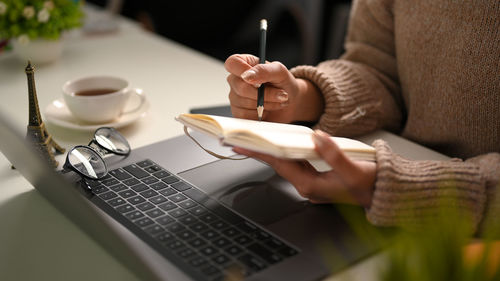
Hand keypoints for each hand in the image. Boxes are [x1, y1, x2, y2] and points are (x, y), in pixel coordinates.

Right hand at [224, 54, 323, 122]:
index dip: (243, 71)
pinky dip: (260, 114)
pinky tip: (266, 109)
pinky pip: (245, 116)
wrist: (290, 102)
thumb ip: (264, 70)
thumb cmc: (283, 83)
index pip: (232, 63)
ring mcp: (235, 97)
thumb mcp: (280, 72)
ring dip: (266, 104)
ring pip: (245, 103)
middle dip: (265, 94)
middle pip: (240, 87)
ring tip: (275, 101)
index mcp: (244, 64)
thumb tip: (247, 76)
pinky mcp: (238, 113)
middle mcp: (236, 80)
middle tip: (281, 94)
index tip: (259, 80)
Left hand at [233, 130, 376, 206]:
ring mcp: (314, 183)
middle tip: (242, 140)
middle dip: (260, 152)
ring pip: (288, 164)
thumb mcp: (354, 170)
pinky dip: (289, 153)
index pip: (279, 165)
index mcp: (312, 186)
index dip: (259, 153)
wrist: (386, 193)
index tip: (241, 145)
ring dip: (272, 152)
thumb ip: (333, 155)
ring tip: (257, 140)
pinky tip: (284, 145)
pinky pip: (298, 164)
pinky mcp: (320, 178)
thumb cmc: (372, 184)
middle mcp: (309, 186)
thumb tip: (316, 137)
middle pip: (279, 165)